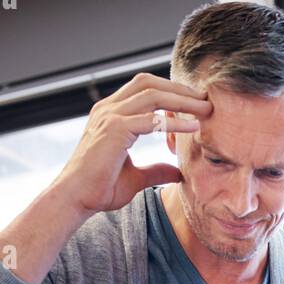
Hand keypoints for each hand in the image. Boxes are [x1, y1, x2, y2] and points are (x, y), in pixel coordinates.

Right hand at [52, 72, 212, 215]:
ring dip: (182, 99)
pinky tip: (193, 127)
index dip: (170, 91)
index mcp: (112, 114)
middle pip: (149, 84)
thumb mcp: (136, 179)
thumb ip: (156, 171)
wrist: (76, 198)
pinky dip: (175, 121)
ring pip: (152, 95)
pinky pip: (151, 119)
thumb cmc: (99, 189)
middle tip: (206, 99)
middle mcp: (109, 109)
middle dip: (179, 88)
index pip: (143, 89)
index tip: (194, 102)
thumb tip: (178, 172)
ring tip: (205, 108)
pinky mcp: (114, 130)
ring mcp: (110, 116)